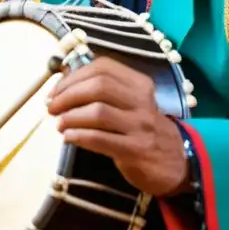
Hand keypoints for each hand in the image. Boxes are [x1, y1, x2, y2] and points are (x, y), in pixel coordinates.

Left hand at [46, 57, 188, 196]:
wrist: (177, 162)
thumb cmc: (143, 128)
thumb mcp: (132, 103)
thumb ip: (106, 91)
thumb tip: (65, 80)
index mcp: (139, 83)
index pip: (103, 67)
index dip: (73, 76)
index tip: (55, 90)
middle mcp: (142, 100)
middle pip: (99, 86)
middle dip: (68, 94)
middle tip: (52, 107)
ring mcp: (140, 126)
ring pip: (98, 112)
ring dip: (71, 116)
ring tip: (58, 123)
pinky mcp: (135, 150)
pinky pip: (101, 139)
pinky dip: (79, 136)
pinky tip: (68, 137)